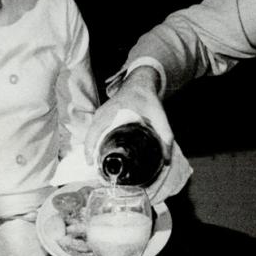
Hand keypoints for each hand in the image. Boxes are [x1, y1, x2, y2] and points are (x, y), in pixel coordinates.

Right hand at [86, 69, 185, 203]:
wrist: (140, 83)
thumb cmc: (148, 98)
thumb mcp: (159, 115)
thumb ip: (165, 135)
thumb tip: (166, 160)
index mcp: (112, 112)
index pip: (95, 131)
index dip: (90, 148)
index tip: (91, 163)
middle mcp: (102, 113)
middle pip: (89, 136)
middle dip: (89, 154)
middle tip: (97, 172)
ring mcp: (100, 114)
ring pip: (89, 135)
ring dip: (90, 150)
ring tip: (97, 167)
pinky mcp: (101, 117)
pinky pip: (93, 132)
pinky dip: (93, 143)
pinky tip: (98, 156)